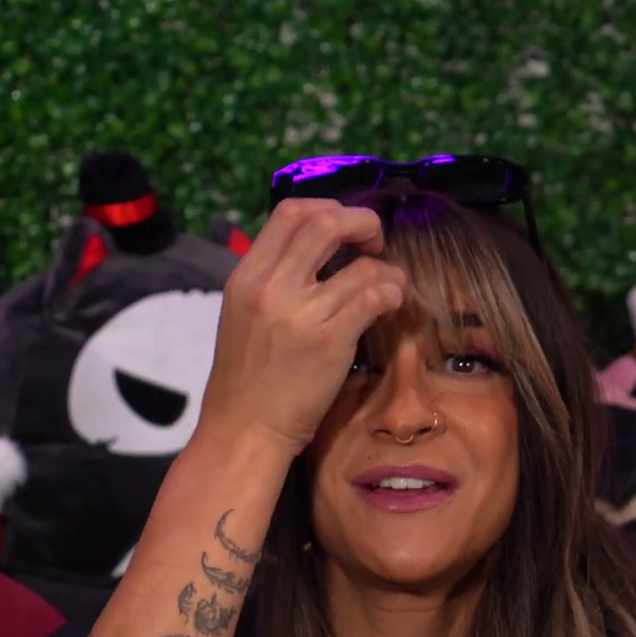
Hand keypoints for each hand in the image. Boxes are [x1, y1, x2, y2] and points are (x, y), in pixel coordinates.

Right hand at [194, 198, 407, 457]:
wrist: (243, 427)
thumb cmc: (248, 376)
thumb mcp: (245, 313)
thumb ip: (276, 278)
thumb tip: (321, 251)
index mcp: (246, 275)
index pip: (290, 212)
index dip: (329, 209)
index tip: (347, 230)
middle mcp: (270, 286)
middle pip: (325, 222)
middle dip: (363, 223)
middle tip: (376, 245)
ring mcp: (301, 312)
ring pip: (360, 264)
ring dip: (387, 269)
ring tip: (390, 285)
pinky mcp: (329, 339)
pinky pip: (374, 296)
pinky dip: (392, 294)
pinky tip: (391, 306)